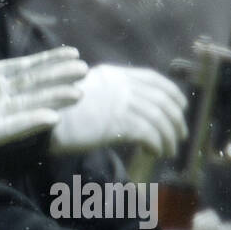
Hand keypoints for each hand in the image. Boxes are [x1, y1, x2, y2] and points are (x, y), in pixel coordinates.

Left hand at [0, 0, 87, 181]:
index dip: (48, 60)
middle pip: (33, 84)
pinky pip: (11, 128)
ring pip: (29, 105)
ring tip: (78, 93)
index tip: (73, 53)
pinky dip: (30, 122)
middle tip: (85, 70)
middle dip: (58, 77)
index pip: (24, 66)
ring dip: (52, 99)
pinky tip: (51, 117)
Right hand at [48, 64, 187, 158]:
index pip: (154, 79)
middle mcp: (121, 86)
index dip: (173, 93)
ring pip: (159, 119)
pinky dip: (157, 144)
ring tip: (169, 151)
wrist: (48, 123)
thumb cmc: (64, 114)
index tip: (182, 106)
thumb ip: (112, 96)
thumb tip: (135, 112)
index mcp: (116, 75)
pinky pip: (149, 134)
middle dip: (176, 120)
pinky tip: (154, 153)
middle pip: (162, 100)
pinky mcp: (118, 123)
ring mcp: (120, 103)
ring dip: (169, 137)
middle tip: (181, 136)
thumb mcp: (91, 95)